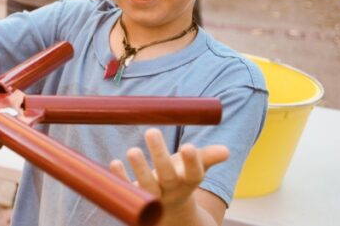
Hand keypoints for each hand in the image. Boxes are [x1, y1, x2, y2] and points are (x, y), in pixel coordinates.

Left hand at [108, 129, 229, 211]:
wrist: (167, 209)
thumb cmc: (180, 178)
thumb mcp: (195, 168)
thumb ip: (208, 158)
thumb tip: (225, 151)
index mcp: (188, 182)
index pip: (194, 174)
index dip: (191, 162)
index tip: (188, 146)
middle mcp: (171, 191)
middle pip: (167, 176)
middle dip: (159, 155)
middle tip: (151, 131)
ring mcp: (152, 197)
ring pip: (146, 186)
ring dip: (139, 168)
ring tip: (132, 150)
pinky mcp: (133, 198)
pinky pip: (126, 188)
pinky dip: (120, 177)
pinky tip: (114, 163)